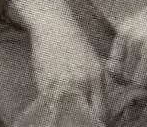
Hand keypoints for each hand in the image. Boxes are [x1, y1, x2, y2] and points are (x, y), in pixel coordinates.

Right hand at [11, 0, 107, 125]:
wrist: (54, 28)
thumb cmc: (76, 44)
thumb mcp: (94, 64)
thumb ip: (97, 87)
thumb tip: (98, 110)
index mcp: (96, 78)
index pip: (101, 112)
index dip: (99, 122)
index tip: (96, 123)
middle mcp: (81, 83)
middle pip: (85, 116)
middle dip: (84, 122)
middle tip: (82, 121)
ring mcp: (62, 85)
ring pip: (67, 115)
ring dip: (68, 119)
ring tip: (68, 118)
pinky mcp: (45, 85)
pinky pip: (51, 107)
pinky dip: (53, 111)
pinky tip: (55, 111)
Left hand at [108, 0, 146, 89]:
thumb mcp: (134, 24)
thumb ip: (123, 44)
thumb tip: (115, 73)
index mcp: (124, 32)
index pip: (113, 67)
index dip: (120, 75)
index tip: (129, 76)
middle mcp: (135, 41)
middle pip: (127, 76)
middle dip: (134, 79)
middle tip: (144, 76)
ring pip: (140, 82)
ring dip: (146, 83)